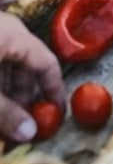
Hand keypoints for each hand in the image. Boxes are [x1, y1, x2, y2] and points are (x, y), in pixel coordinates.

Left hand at [0, 13, 64, 141]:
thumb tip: (29, 134)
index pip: (47, 64)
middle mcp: (5, 29)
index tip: (56, 115)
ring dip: (6, 96)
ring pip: (5, 67)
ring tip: (2, 122)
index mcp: (14, 35)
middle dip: (25, 99)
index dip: (54, 91)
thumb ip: (6, 114)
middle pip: (26, 67)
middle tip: (23, 125)